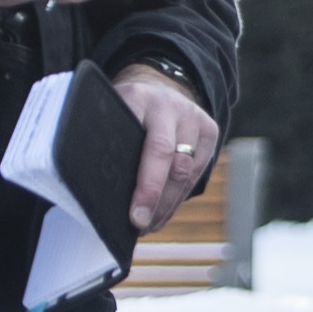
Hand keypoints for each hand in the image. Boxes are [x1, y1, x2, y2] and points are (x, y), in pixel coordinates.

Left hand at [111, 65, 218, 231]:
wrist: (158, 85)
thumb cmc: (124, 111)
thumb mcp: (110, 115)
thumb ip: (109, 142)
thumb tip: (103, 196)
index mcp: (138, 99)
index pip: (149, 147)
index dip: (144, 186)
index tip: (132, 216)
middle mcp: (170, 106)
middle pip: (170, 161)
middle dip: (156, 199)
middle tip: (140, 226)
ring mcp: (194, 117)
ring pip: (186, 171)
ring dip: (167, 204)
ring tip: (149, 225)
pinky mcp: (210, 130)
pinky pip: (197, 172)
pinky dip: (178, 196)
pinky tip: (162, 212)